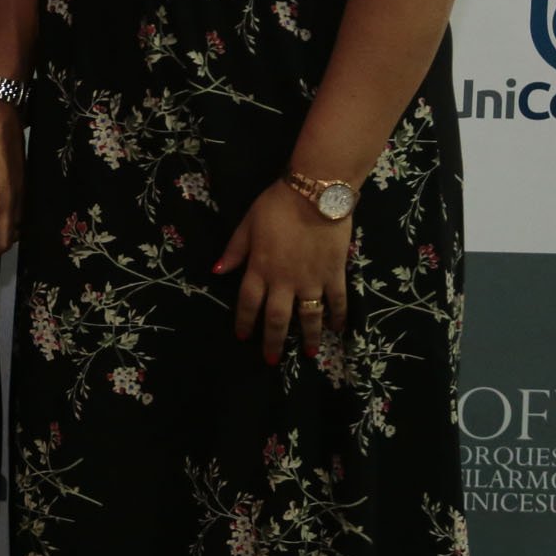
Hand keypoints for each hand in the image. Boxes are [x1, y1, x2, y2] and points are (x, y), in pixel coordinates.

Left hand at [217, 182, 352, 362]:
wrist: (315, 194)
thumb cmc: (276, 205)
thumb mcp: (247, 224)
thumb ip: (235, 250)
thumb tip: (217, 271)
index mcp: (260, 268)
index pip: (248, 303)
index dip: (244, 322)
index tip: (243, 338)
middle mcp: (284, 281)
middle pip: (277, 318)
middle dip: (272, 342)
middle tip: (271, 361)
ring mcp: (311, 280)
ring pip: (309, 317)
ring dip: (307, 337)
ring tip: (307, 353)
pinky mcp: (335, 274)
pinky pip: (337, 301)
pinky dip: (338, 317)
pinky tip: (337, 330)